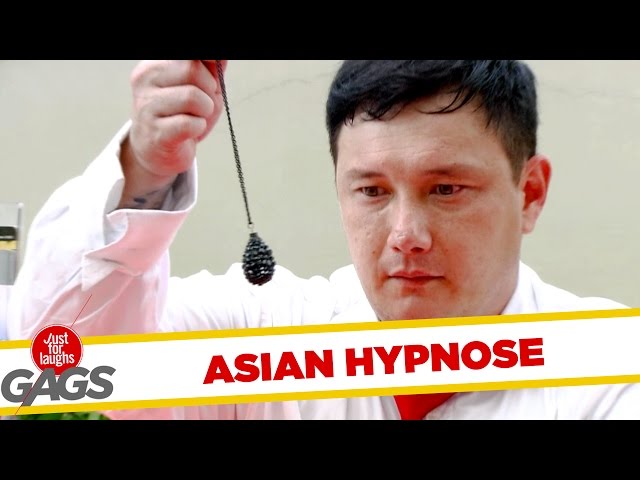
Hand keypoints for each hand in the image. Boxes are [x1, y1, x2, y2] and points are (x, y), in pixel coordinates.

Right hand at [125, 60, 227, 182]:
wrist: (159, 151)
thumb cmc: (182, 115)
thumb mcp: (201, 87)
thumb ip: (210, 67)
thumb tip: (220, 56)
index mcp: (154, 65)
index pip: (189, 56)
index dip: (207, 64)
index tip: (211, 78)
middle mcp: (145, 81)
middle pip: (192, 70)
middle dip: (208, 89)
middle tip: (203, 103)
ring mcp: (147, 107)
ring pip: (192, 97)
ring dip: (205, 110)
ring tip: (196, 117)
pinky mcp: (156, 132)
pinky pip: (190, 124)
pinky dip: (199, 127)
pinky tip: (190, 131)